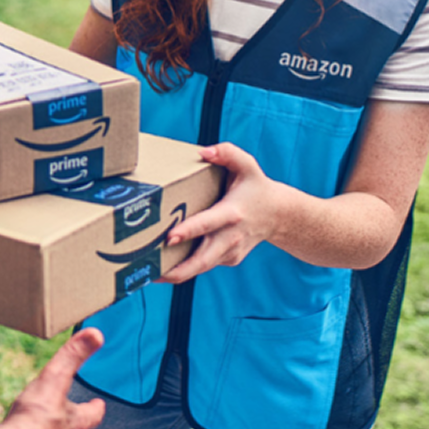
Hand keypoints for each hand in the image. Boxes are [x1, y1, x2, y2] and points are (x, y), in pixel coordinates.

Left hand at [156, 143, 281, 284]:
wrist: (279, 215)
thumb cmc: (256, 187)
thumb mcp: (247, 165)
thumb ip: (227, 153)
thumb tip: (202, 151)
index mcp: (232, 213)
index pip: (208, 223)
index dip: (189, 231)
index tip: (169, 238)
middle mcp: (231, 236)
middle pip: (202, 259)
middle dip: (178, 270)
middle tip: (152, 274)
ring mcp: (230, 251)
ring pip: (201, 267)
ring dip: (177, 274)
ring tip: (149, 277)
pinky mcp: (228, 259)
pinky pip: (204, 265)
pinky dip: (186, 269)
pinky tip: (164, 270)